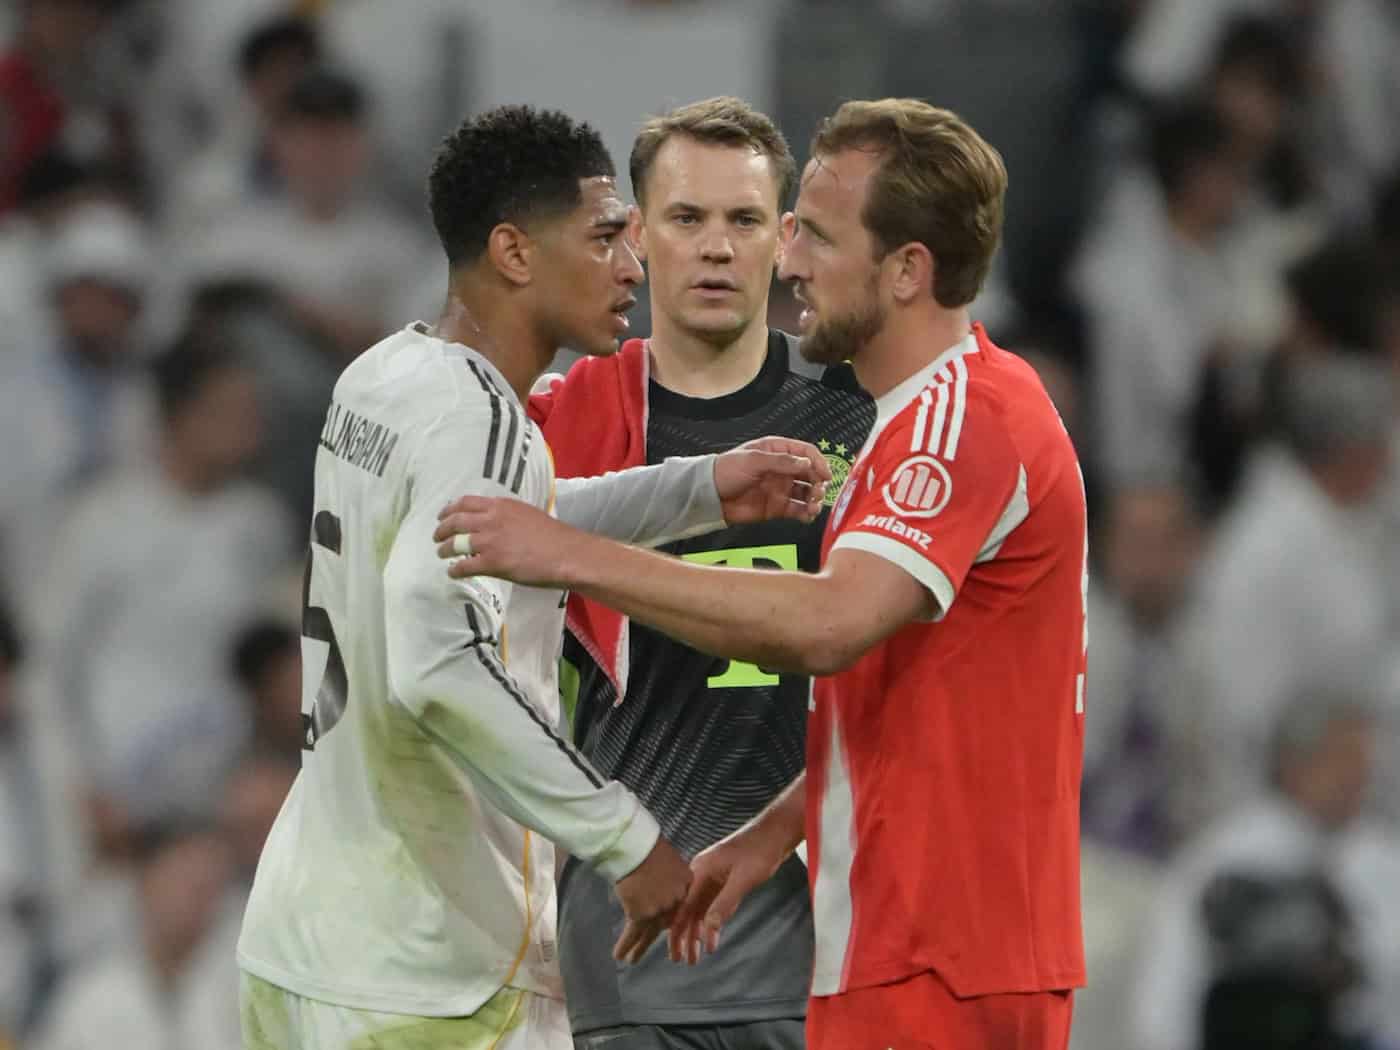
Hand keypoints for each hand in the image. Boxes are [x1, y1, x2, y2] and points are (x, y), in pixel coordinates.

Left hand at [433, 496, 583, 586]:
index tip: (443, 515)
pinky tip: (453, 572)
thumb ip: (507, 516)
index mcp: (501, 505)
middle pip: (456, 521)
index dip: (450, 509)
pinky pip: (464, 566)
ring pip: (455, 543)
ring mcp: (489, 541)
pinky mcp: (492, 563)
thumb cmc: (553, 536)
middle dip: (442, 529)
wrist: (566, 554)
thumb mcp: (527, 514)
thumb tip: (495, 523)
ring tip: (442, 554)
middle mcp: (491, 519)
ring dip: (445, 549)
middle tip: (437, 536)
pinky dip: (455, 570)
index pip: (466, 502)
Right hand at [613, 836, 691, 963]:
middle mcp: (677, 899)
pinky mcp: (641, 914)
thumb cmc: (648, 846)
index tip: (673, 930)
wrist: (634, 846)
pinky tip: (619, 955)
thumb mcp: (670, 858)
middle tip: (663, 953)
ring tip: (631, 960)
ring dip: (639, 948)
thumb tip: (665, 883)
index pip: (682, 905)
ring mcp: (659, 908)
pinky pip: (633, 934)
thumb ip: (672, 875)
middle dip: (659, 937)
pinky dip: (625, 945)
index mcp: (687, 882)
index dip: (675, 919)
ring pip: (649, 933)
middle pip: (667, 922)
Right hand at [667, 825, 789, 964]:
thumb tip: (708, 929)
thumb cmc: (759, 852)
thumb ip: (724, 904)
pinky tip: (710, 939)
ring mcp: (712, 877)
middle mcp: (701, 874)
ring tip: (695, 956)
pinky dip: (710, 922)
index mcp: (700, 870)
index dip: (678, 931)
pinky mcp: (723, 880)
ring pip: (699, 909)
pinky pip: (711, 905)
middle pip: (687, 909)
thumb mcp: (742, 880)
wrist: (775, 834)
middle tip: (681, 960)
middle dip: (684, 936)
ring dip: (697, 932)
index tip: (675, 953)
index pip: (683, 906)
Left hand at [714, 438, 830, 525]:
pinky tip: (808, 515)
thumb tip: (805, 464)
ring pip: (807, 493)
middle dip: (819, 483)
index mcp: (777, 451)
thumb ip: (780, 461)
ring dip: (815, 499)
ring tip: (814, 506)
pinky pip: (798, 510)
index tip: (825, 474)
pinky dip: (807, 513)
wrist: (710, 496)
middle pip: (811, 474)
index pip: (806, 453)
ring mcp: (781, 488)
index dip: (818, 462)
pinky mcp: (777, 507)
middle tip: (819, 492)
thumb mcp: (753, 460)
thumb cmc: (726, 471)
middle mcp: (782, 469)